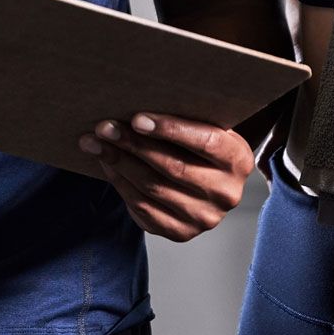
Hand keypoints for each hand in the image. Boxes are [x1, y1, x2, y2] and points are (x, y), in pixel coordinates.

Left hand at [79, 113, 254, 241]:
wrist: (208, 181)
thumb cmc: (200, 142)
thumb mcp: (207, 127)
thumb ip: (186, 117)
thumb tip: (136, 102)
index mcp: (238, 160)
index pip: (205, 142)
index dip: (170, 130)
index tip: (137, 118)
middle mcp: (225, 193)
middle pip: (172, 168)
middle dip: (133, 145)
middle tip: (104, 128)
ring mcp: (204, 217)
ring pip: (153, 188)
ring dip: (119, 164)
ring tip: (95, 143)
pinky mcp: (181, 232)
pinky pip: (143, 209)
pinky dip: (121, 184)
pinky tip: (106, 165)